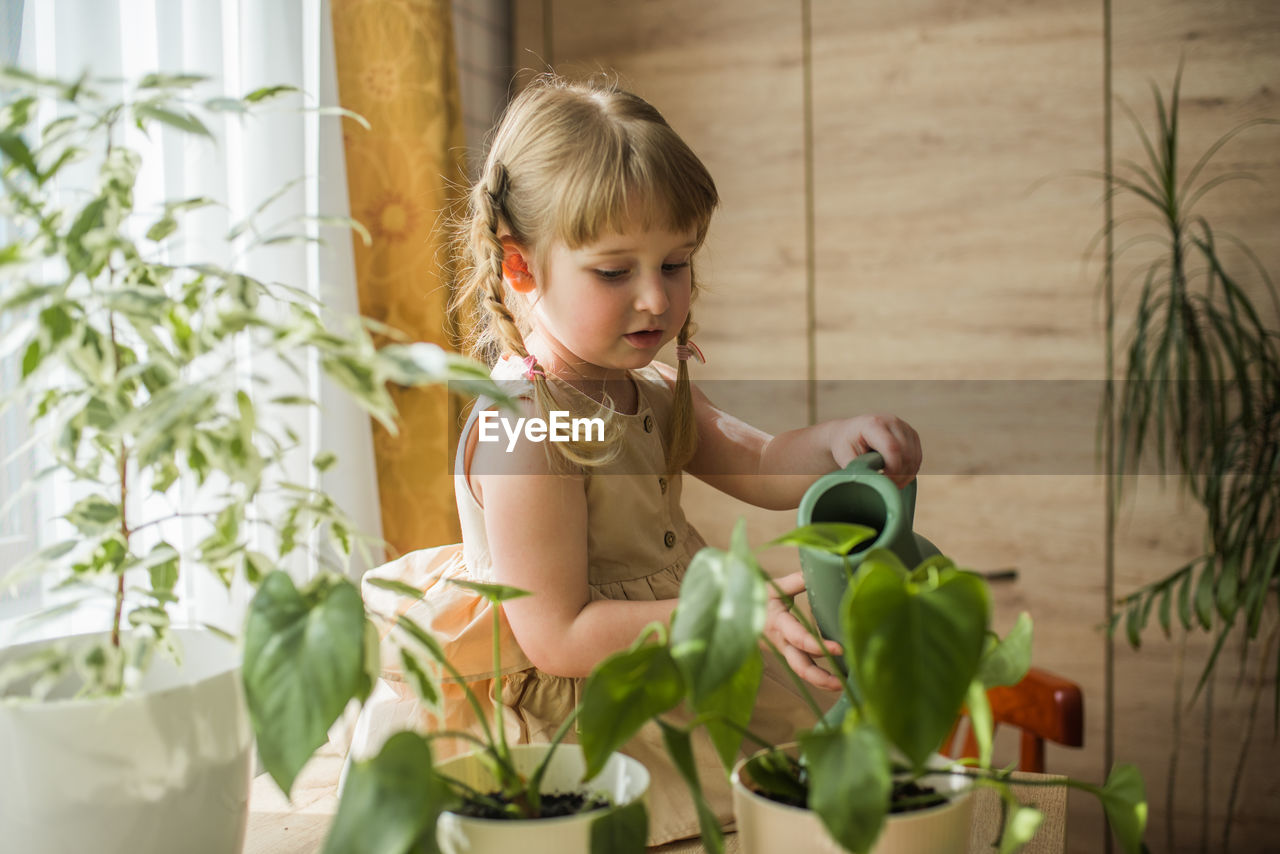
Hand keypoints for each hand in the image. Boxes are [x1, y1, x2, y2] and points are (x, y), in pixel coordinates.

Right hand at [763, 572, 843, 692]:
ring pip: (800, 670)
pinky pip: (801, 666)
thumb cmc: (754, 596)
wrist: (733, 611)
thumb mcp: (772, 587)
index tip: (840, 648)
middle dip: (820, 677)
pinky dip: (816, 674)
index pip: (799, 639)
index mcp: (777, 624)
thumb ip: (795, 582)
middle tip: (841, 682)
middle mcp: (780, 642)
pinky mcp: (786, 653)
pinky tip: (833, 678)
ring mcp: (782, 650)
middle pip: (799, 666)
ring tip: (841, 685)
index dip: (819, 646)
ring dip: (820, 680)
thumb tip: (815, 574)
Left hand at [831, 414, 921, 488]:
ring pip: (914, 458)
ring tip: (890, 483)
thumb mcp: (843, 456)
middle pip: (906, 455)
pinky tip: (896, 476)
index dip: (892, 470)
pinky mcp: (912, 435)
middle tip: (886, 487)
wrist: (850, 432)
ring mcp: (904, 427)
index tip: (883, 483)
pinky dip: (910, 471)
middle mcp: (892, 421)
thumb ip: (858, 469)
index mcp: (873, 424)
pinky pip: (917, 458)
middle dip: (898, 476)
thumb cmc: (845, 444)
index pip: (892, 448)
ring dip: (905, 475)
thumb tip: (872, 484)